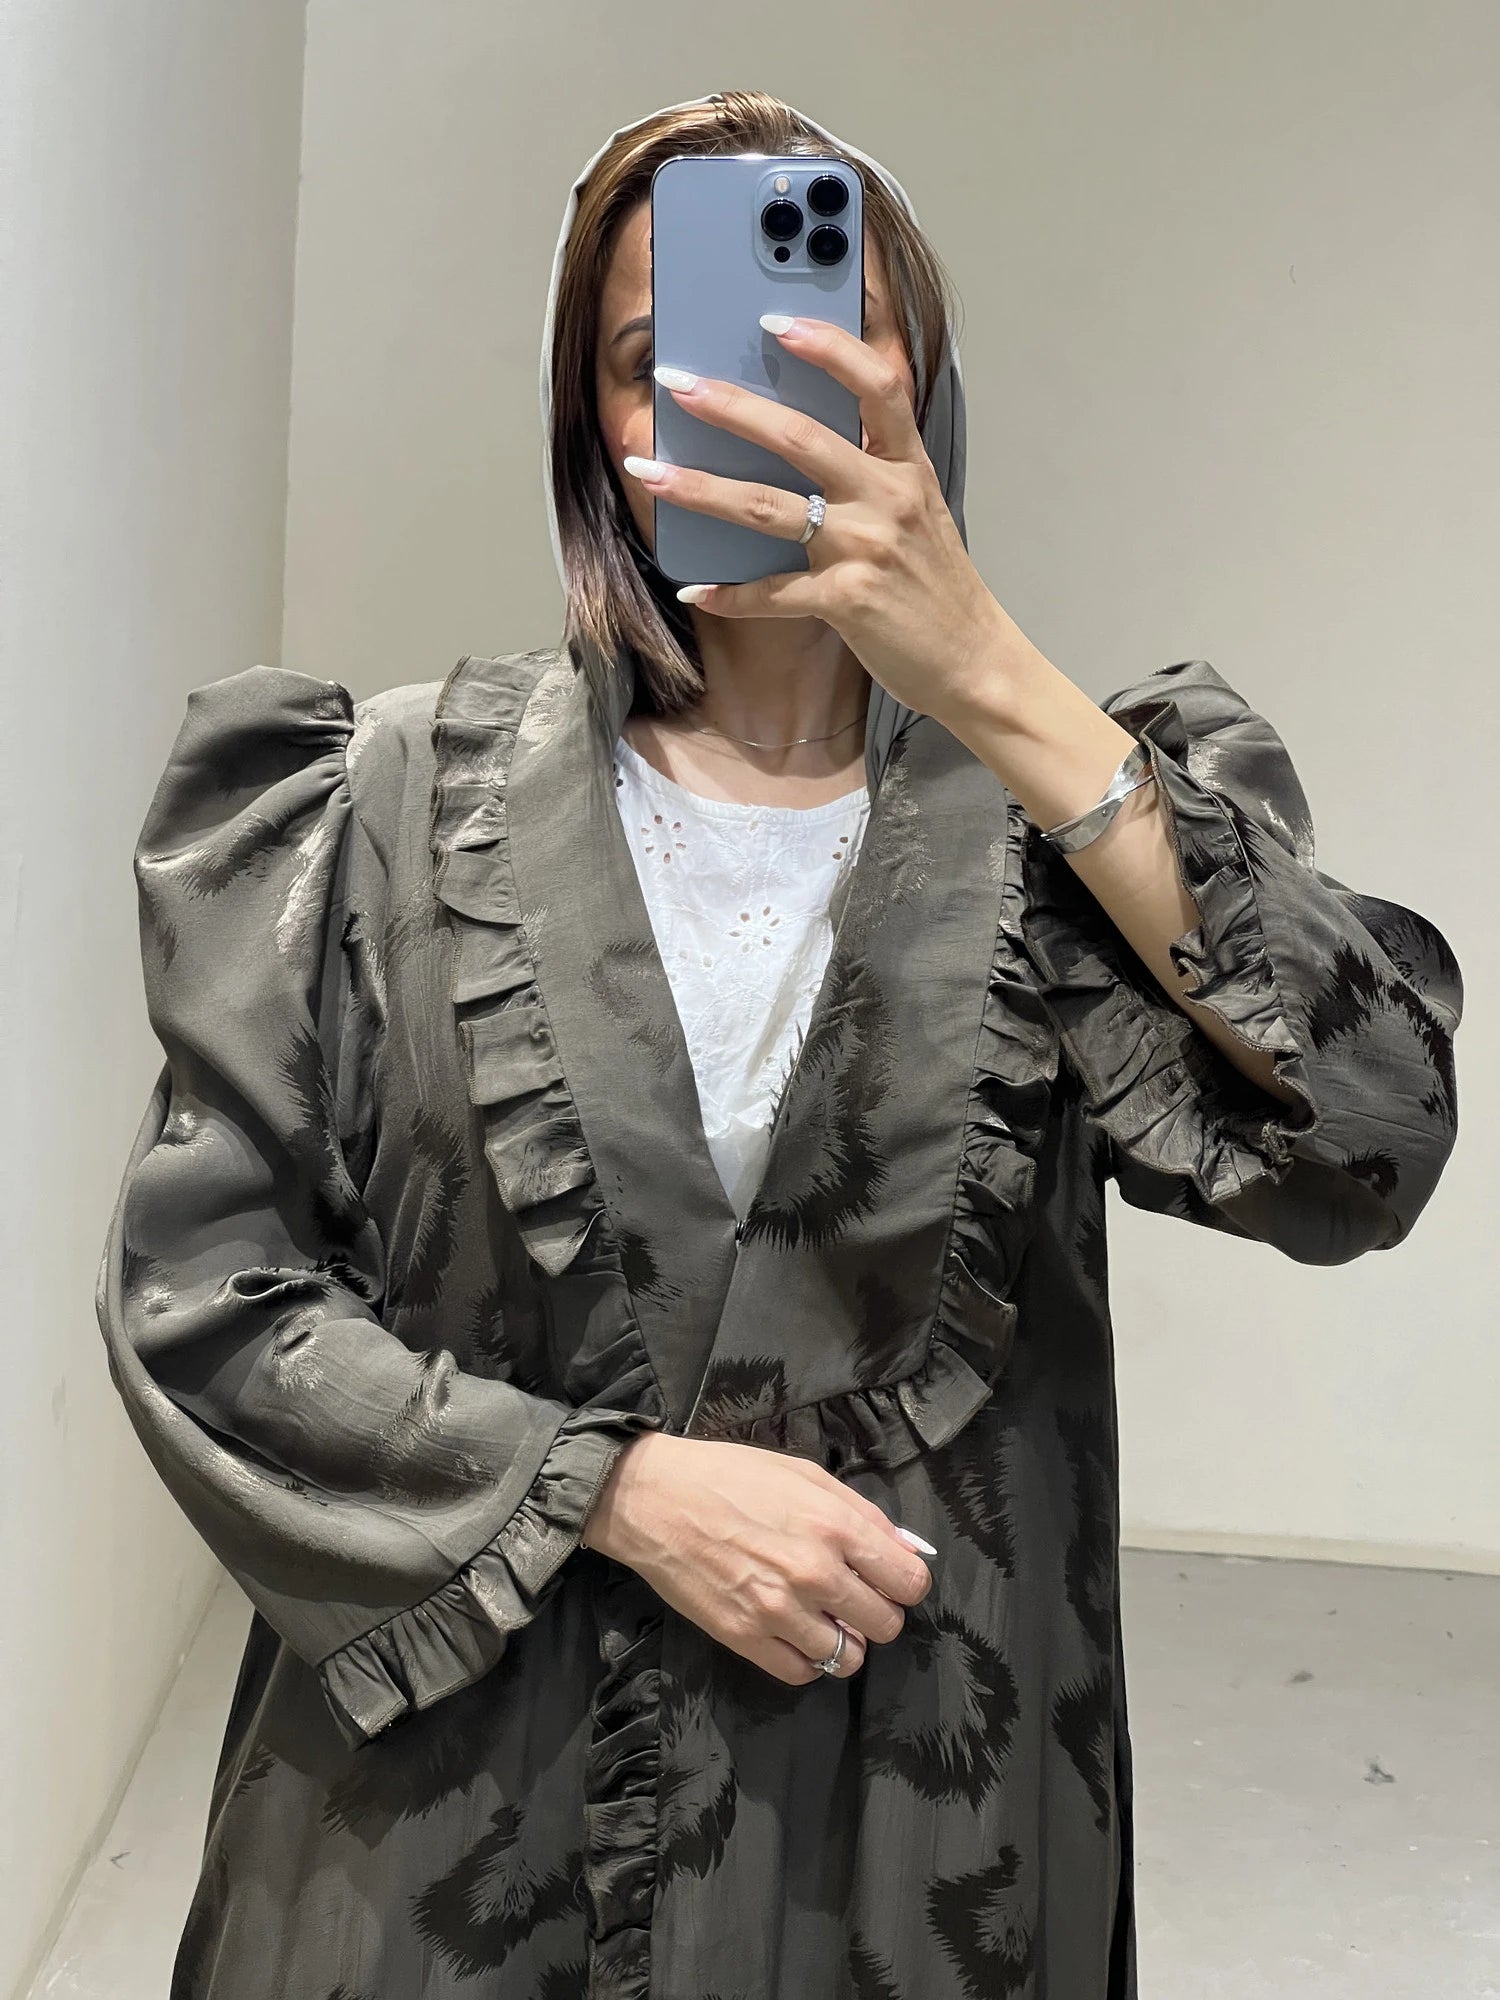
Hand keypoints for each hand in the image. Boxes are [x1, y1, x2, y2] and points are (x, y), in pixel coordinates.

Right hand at [582, 1431, 933, 1684]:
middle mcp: (814, 1573)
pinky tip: (793, 1633)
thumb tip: (905, 1550)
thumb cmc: (729, 1475)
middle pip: (885, 1624)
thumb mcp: (804, 1474)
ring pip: (847, 1658)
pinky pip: (801, 1673)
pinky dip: (805, 1659)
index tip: (887, 1578)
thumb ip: (861, 1513)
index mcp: (834, 1525)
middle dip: (877, 1612)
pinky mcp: (744, 1638)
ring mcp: (778, 1611)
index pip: (908, 1581)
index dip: (904, 1582)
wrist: (653, 1498)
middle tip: (852, 1597)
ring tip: (822, 1618)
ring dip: (843, 1640)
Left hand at [627, 319, 1012, 727]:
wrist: (973, 660)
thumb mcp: (920, 512)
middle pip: (800, 437)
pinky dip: (730, 594)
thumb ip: (873, 474)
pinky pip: (772, 593)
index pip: (876, 386)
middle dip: (731, 407)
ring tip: (651, 473)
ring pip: (767, 507)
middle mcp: (887, 499)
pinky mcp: (848, 600)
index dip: (829, 347)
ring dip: (700, 488)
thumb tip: (799, 445)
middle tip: (678, 385)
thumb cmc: (937, 588)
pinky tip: (695, 588)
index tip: (777, 322)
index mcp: (907, 469)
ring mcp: (866, 549)